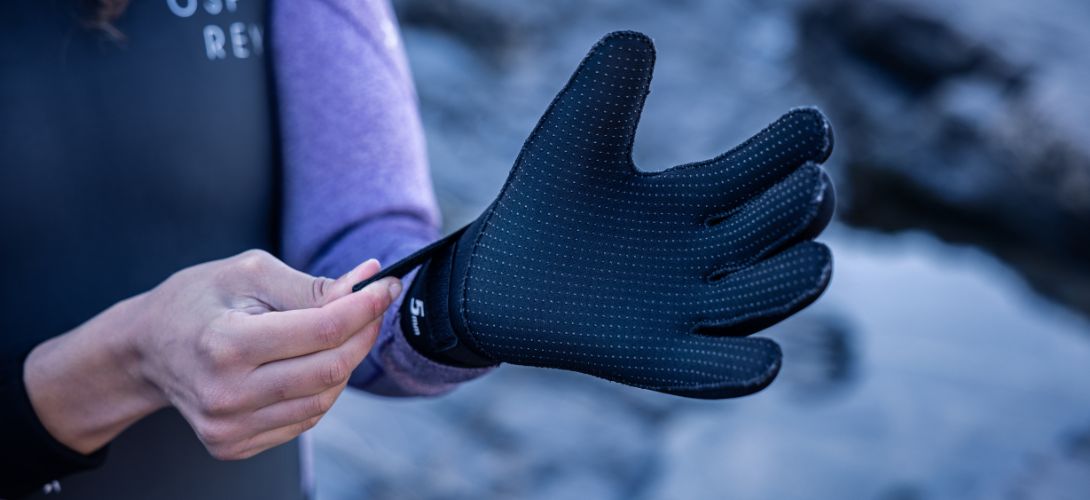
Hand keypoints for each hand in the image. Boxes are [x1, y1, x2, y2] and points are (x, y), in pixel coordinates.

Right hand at [25, 251, 399, 458]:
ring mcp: (228, 427)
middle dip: (363, 334)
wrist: (145, 349)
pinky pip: (304, 419)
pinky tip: (303, 364)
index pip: (322, 330)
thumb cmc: (197, 301)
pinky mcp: (233, 445)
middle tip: (372, 306)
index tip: (387, 285)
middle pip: (331, 369)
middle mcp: (226, 393)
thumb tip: (369, 279)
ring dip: (342, 363)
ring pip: (324, 398)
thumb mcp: (247, 273)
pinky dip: (318, 389)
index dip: (365, 307)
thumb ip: (311, 284)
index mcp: (226, 343)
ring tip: (331, 332)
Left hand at [376, 32, 834, 398]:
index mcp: (694, 199)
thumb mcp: (574, 135)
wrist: (486, 280)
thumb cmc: (538, 205)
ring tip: (813, 257)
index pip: (769, 167)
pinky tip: (761, 355)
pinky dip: (750, 367)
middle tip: (805, 185)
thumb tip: (641, 39)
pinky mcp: (659, 357)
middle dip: (805, 206)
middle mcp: (704, 254)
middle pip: (787, 228)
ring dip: (799, 277)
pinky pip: (725, 371)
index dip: (797, 146)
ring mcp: (687, 308)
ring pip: (775, 294)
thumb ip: (609, 85)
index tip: (810, 127)